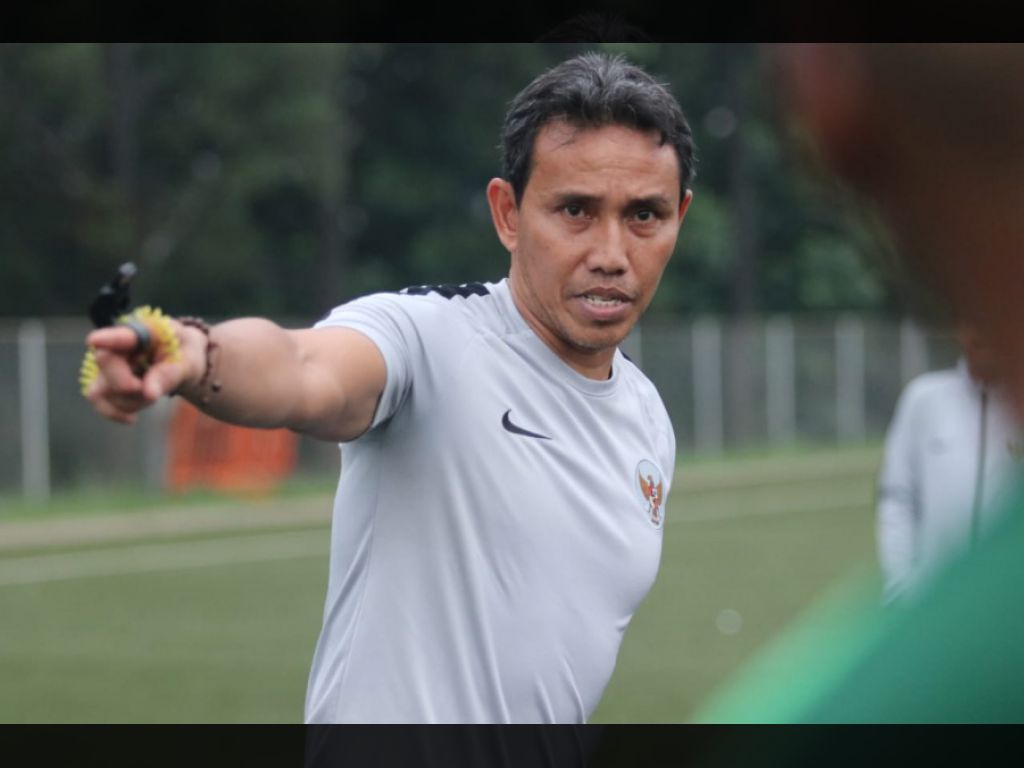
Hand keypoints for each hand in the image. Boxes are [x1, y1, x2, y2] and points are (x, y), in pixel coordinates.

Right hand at [83, 322, 203, 423]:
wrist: (182, 359)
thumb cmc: (185, 353)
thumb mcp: (188, 362)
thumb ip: (169, 375)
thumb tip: (149, 394)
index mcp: (142, 331)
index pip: (123, 335)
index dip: (108, 338)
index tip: (94, 341)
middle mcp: (117, 344)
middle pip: (106, 364)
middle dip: (130, 387)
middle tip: (154, 390)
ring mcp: (106, 364)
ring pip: (101, 389)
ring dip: (128, 402)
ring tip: (151, 395)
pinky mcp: (103, 382)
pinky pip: (98, 400)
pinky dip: (115, 413)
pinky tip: (132, 419)